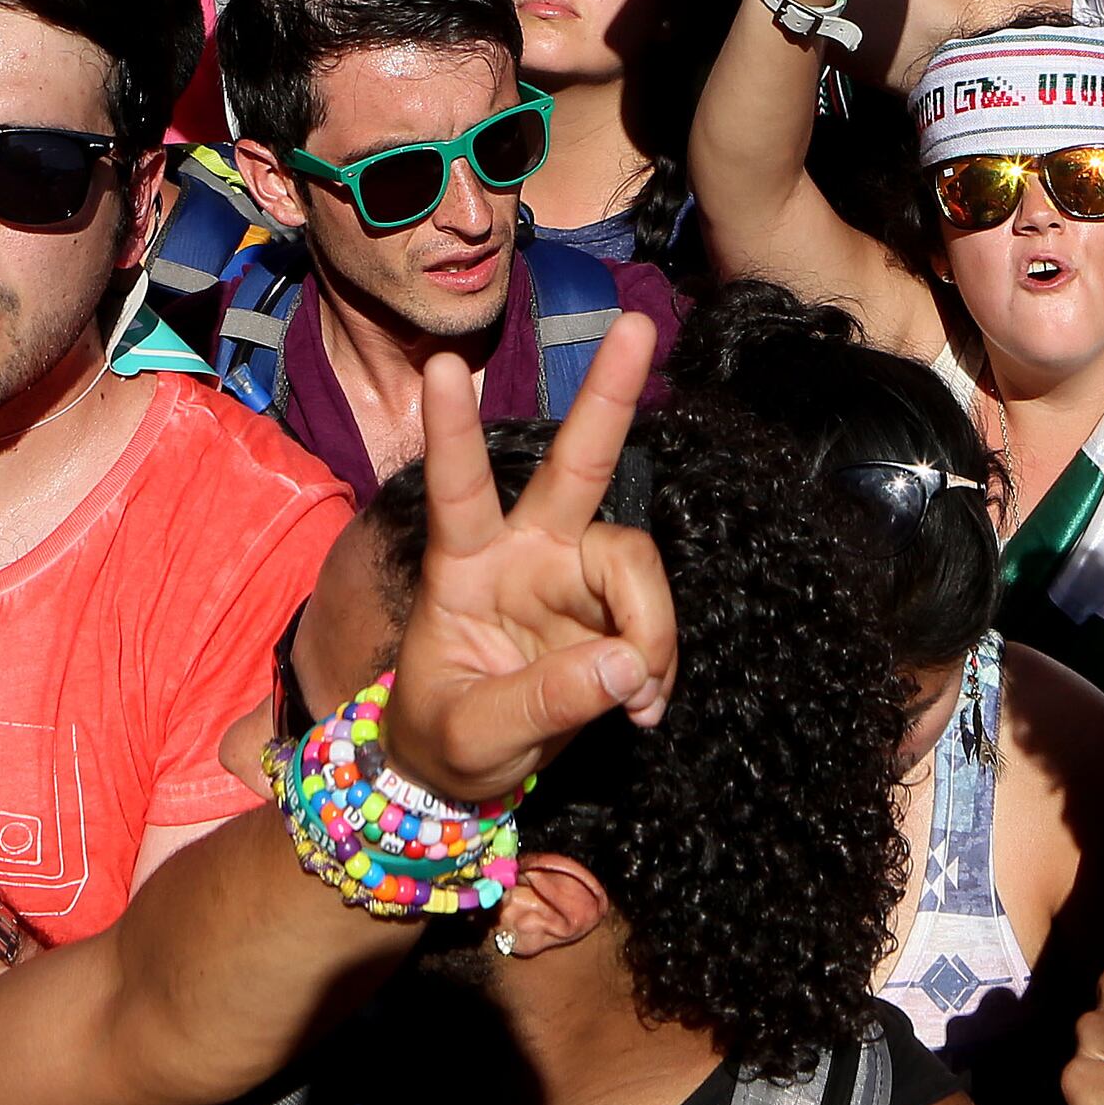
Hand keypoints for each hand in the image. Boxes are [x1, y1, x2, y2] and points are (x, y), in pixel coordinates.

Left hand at [379, 308, 674, 806]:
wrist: (466, 778)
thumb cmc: (445, 740)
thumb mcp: (472, 735)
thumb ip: (545, 702)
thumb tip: (628, 664)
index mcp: (462, 565)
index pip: (457, 488)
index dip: (453, 431)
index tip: (446, 366)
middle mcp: (523, 551)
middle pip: (575, 465)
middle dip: (607, 397)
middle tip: (638, 327)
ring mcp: (572, 575)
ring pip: (633, 558)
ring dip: (650, 627)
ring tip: (639, 697)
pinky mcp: (610, 610)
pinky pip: (653, 617)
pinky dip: (657, 662)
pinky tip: (642, 703)